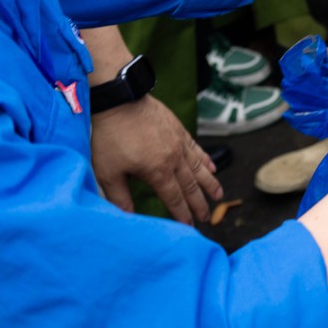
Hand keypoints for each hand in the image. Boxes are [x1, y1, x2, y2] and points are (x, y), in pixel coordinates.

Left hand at [90, 96, 221, 223]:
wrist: (119, 99)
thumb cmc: (110, 136)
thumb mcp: (108, 171)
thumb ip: (119, 197)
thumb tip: (128, 219)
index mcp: (157, 171)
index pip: (174, 198)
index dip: (182, 214)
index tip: (191, 227)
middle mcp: (173, 158)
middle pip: (190, 185)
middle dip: (199, 204)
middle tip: (207, 218)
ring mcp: (178, 142)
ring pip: (199, 167)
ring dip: (209, 183)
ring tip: (219, 195)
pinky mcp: (178, 129)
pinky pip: (196, 148)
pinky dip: (205, 159)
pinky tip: (211, 166)